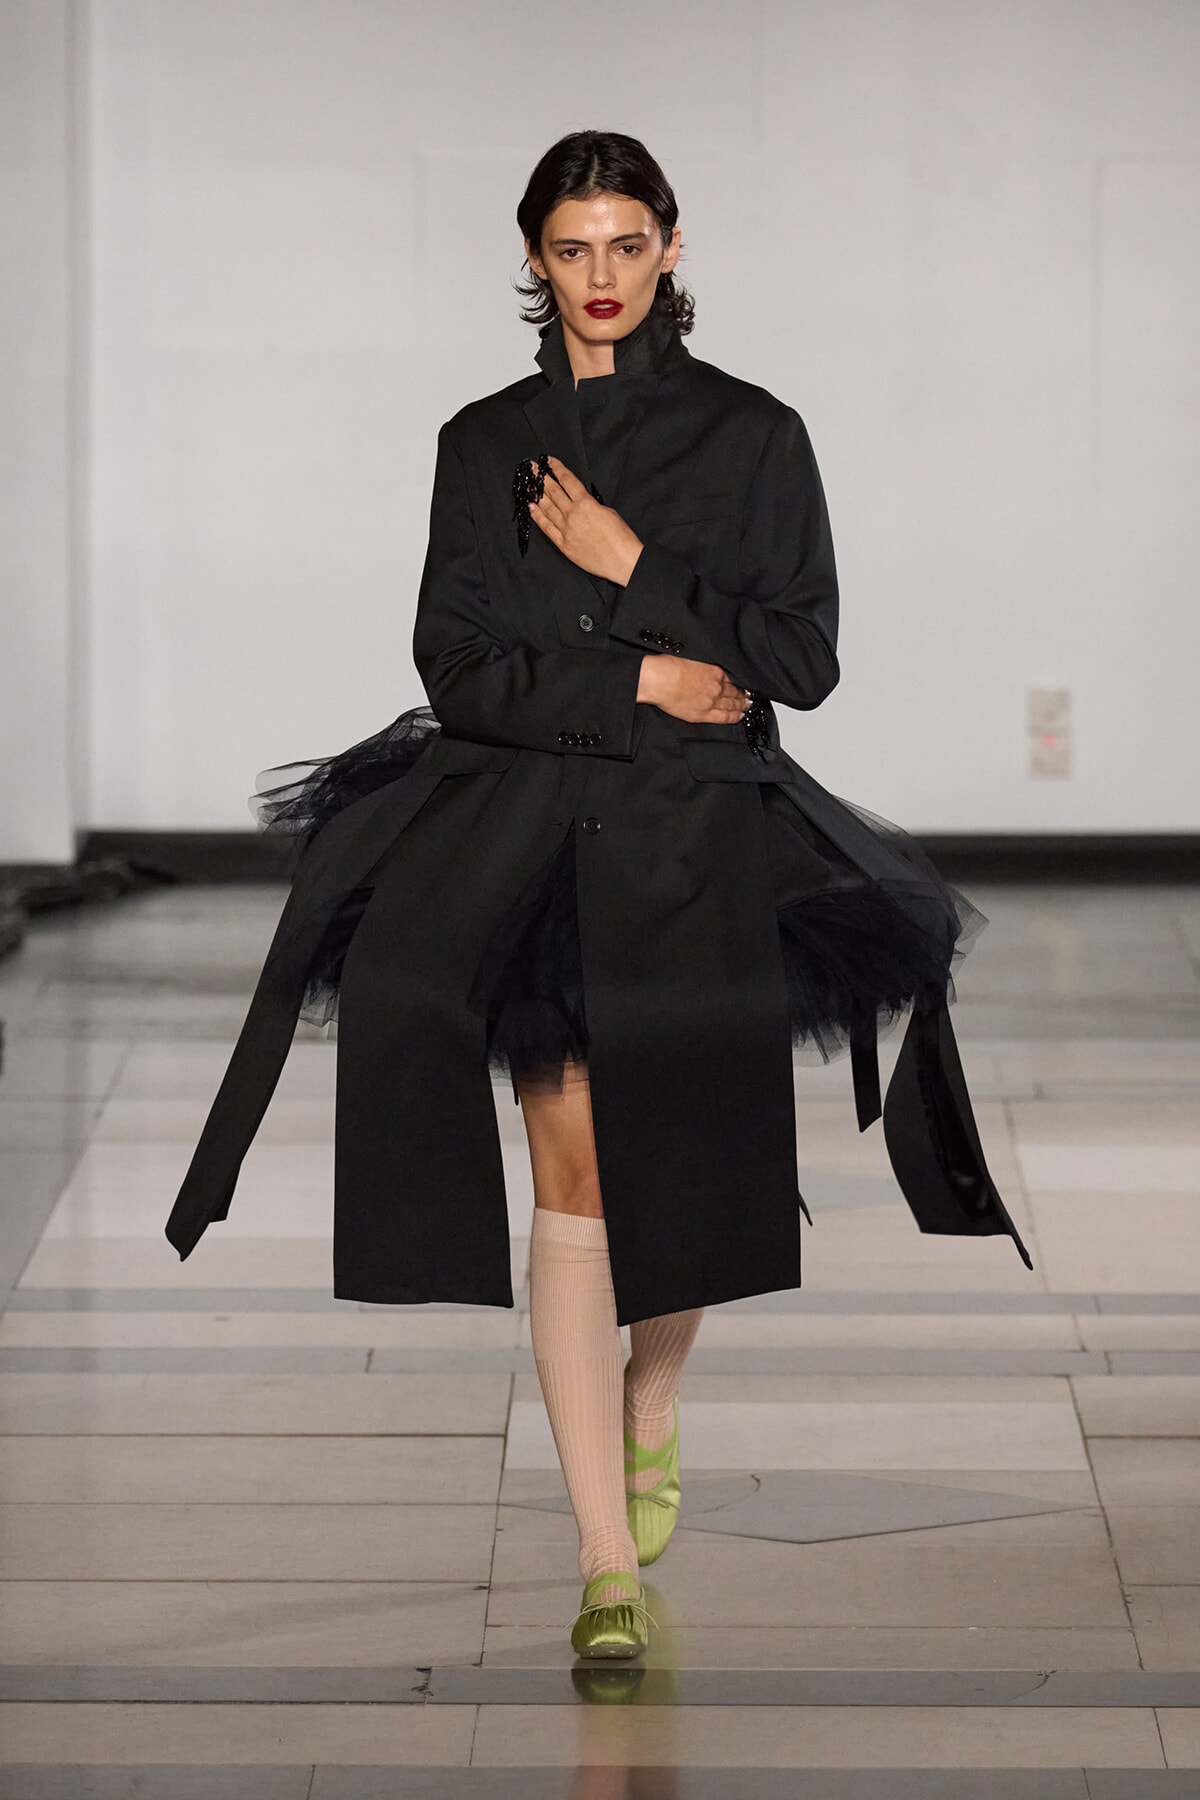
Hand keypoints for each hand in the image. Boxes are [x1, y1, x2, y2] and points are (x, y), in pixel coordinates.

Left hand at [529, 456, 643, 585]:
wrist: (621, 560)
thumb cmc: (620, 538)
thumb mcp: (608, 512)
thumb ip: (591, 505)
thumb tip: (581, 503)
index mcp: (586, 504)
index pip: (567, 480)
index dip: (557, 468)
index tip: (549, 461)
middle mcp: (573, 515)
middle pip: (553, 492)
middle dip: (541, 478)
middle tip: (532, 468)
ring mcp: (566, 530)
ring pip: (547, 508)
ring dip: (536, 495)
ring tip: (528, 485)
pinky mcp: (563, 544)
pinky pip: (547, 528)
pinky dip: (538, 517)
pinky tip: (531, 507)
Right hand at [637, 654, 748, 723]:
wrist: (658, 679)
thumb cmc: (668, 666)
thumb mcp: (692, 657)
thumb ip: (704, 665)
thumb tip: (707, 667)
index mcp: (715, 671)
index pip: (732, 679)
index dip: (740, 683)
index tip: (744, 684)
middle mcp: (716, 686)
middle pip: (735, 692)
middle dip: (743, 695)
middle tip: (749, 697)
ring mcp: (711, 701)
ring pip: (732, 705)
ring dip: (741, 706)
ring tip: (747, 706)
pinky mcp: (702, 714)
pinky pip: (723, 717)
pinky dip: (733, 717)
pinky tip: (739, 716)